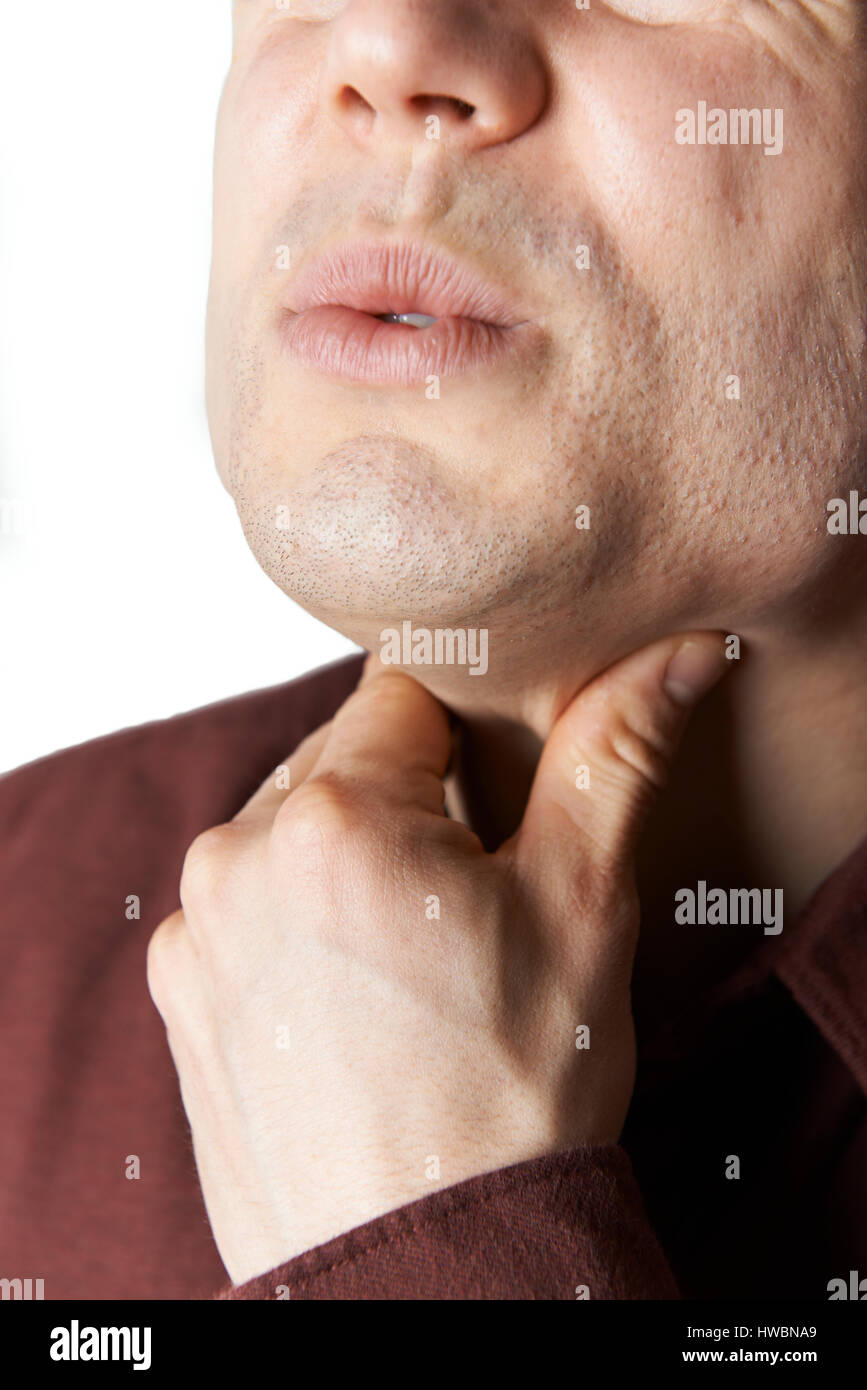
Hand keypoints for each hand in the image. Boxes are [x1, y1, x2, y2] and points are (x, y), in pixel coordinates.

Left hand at [147, 634, 727, 1284]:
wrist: (428, 1268)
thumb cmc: (512, 1096)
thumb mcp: (583, 908)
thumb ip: (613, 756)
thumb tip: (673, 655)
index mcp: (335, 817)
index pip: (404, 697)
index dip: (466, 744)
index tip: (496, 812)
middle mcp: (236, 858)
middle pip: (340, 762)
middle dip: (406, 802)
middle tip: (466, 900)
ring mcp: (197, 930)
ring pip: (288, 831)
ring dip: (345, 860)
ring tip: (409, 958)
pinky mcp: (177, 993)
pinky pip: (244, 906)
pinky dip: (294, 922)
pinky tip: (350, 995)